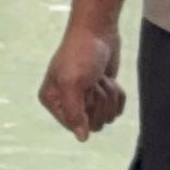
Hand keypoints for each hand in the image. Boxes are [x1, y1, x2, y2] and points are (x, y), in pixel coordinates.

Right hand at [37, 24, 125, 140]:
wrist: (98, 30)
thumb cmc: (81, 54)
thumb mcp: (72, 83)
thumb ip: (74, 113)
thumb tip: (82, 138)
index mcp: (52, 100)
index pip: (74, 125)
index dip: (85, 110)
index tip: (83, 90)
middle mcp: (66, 102)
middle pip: (93, 123)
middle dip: (99, 101)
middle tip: (93, 81)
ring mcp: (86, 99)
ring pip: (107, 117)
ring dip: (108, 95)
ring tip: (99, 77)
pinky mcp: (102, 94)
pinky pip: (116, 109)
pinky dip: (117, 94)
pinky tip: (108, 79)